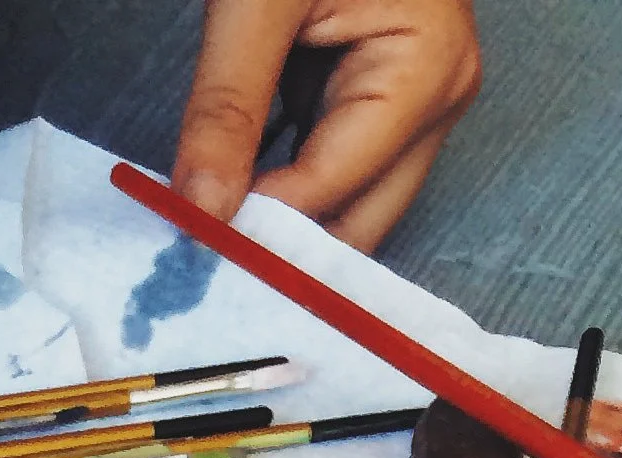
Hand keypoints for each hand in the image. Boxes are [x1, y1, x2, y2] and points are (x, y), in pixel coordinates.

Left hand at [173, 0, 481, 248]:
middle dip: (281, 254)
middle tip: (193, 267)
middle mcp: (437, 101)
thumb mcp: (258, 3)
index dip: (256, 231)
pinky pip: (333, 176)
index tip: (185, 248)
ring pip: (347, 213)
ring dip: (281, 231)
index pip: (330, 194)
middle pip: (355, 228)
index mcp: (424, 73)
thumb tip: (199, 208)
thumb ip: (227, 108)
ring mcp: (418, 106)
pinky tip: (232, 204)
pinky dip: (283, 195)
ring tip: (207, 236)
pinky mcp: (383, 101)